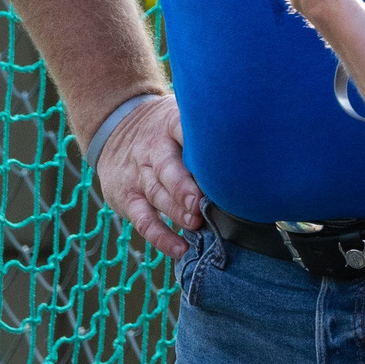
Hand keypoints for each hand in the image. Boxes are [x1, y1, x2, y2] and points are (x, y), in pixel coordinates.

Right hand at [95, 94, 204, 257]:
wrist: (113, 127)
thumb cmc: (163, 129)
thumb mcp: (178, 115)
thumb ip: (206, 127)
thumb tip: (251, 144)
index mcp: (169, 125)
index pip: (181, 128)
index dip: (197, 143)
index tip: (218, 160)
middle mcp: (152, 150)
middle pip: (166, 167)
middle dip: (183, 187)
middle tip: (200, 203)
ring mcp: (138, 175)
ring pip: (156, 194)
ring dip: (176, 212)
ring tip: (195, 224)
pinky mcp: (127, 198)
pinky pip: (143, 220)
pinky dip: (161, 237)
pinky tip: (179, 248)